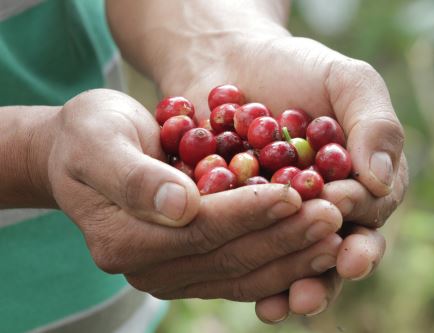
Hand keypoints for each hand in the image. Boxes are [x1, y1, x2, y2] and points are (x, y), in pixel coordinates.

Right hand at [41, 88, 345, 301]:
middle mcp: (149, 269)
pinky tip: (316, 243)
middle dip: (283, 236)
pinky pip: (243, 272)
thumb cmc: (89, 135)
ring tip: (337, 232)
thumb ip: (132, 176)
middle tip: (334, 214)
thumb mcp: (98, 140)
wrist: (86, 149)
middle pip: (228, 257)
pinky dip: (282, 259)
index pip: (200, 230)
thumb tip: (181, 205)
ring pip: (242, 273)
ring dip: (293, 254)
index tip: (294, 192)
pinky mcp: (194, 268)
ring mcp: (173, 274)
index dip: (248, 212)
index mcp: (123, 240)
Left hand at [163, 35, 408, 320]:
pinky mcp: (244, 221)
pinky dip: (252, 273)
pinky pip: (252, 252)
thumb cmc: (294, 67)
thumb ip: (375, 122)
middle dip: (328, 269)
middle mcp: (327, 206)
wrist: (228, 63)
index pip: (371, 209)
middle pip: (336, 247)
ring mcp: (284, 218)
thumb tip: (382, 179)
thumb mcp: (344, 80)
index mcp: (361, 179)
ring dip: (293, 284)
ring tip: (287, 304)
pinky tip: (253, 296)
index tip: (339, 218)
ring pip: (296, 260)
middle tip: (317, 286)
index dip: (357, 218)